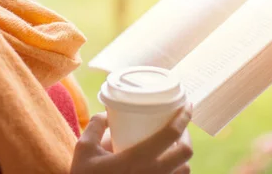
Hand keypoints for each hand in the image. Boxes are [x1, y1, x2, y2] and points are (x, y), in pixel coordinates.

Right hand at [71, 102, 193, 173]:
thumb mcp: (84, 149)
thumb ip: (96, 126)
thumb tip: (107, 114)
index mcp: (138, 159)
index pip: (171, 134)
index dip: (184, 117)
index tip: (187, 105)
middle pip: (186, 153)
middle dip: (186, 136)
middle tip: (179, 127)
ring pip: (184, 170)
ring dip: (182, 156)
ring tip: (173, 147)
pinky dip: (176, 171)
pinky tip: (165, 165)